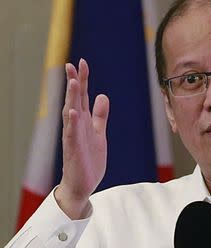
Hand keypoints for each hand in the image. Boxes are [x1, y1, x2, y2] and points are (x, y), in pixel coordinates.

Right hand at [55, 59, 109, 218]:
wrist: (83, 184)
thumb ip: (100, 116)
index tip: (82, 63)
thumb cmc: (89, 159)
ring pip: (71, 113)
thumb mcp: (99, 133)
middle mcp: (76, 126)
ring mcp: (74, 137)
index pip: (82, 96)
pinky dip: (72, 122)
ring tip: (72, 81)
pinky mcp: (74, 150)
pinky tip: (73, 111)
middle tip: (74, 64)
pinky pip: (72, 134)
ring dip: (71, 98)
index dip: (83, 80)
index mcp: (83, 121)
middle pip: (75, 100)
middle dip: (74, 82)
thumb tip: (103, 95)